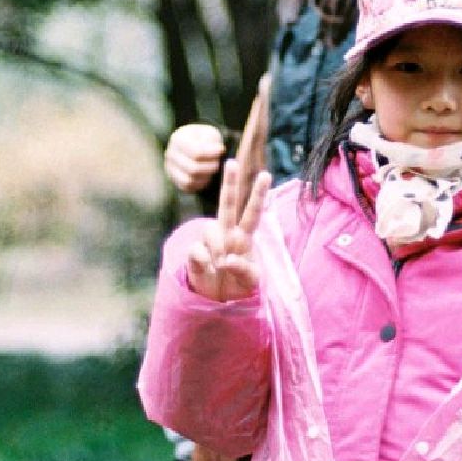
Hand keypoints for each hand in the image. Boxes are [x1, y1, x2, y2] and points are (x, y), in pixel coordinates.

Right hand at [165, 123, 225, 192]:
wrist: (195, 145)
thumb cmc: (205, 137)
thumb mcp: (209, 132)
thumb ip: (212, 139)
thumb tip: (218, 150)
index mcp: (177, 139)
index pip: (196, 152)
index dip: (212, 154)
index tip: (223, 150)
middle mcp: (170, 154)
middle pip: (193, 168)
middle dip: (210, 167)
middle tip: (220, 162)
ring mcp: (170, 168)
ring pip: (189, 180)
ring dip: (206, 176)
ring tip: (215, 168)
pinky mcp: (174, 179)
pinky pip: (188, 187)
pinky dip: (201, 183)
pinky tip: (209, 175)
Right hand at [186, 160, 270, 301]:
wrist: (218, 298)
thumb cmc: (239, 283)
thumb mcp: (251, 281)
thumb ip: (244, 269)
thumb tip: (227, 260)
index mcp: (245, 236)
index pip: (253, 212)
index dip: (259, 194)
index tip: (266, 174)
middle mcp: (227, 233)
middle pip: (227, 204)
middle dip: (229, 183)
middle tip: (232, 162)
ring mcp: (210, 241)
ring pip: (210, 229)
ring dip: (216, 247)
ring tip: (221, 265)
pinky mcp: (195, 252)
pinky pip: (197, 250)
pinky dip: (203, 262)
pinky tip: (208, 269)